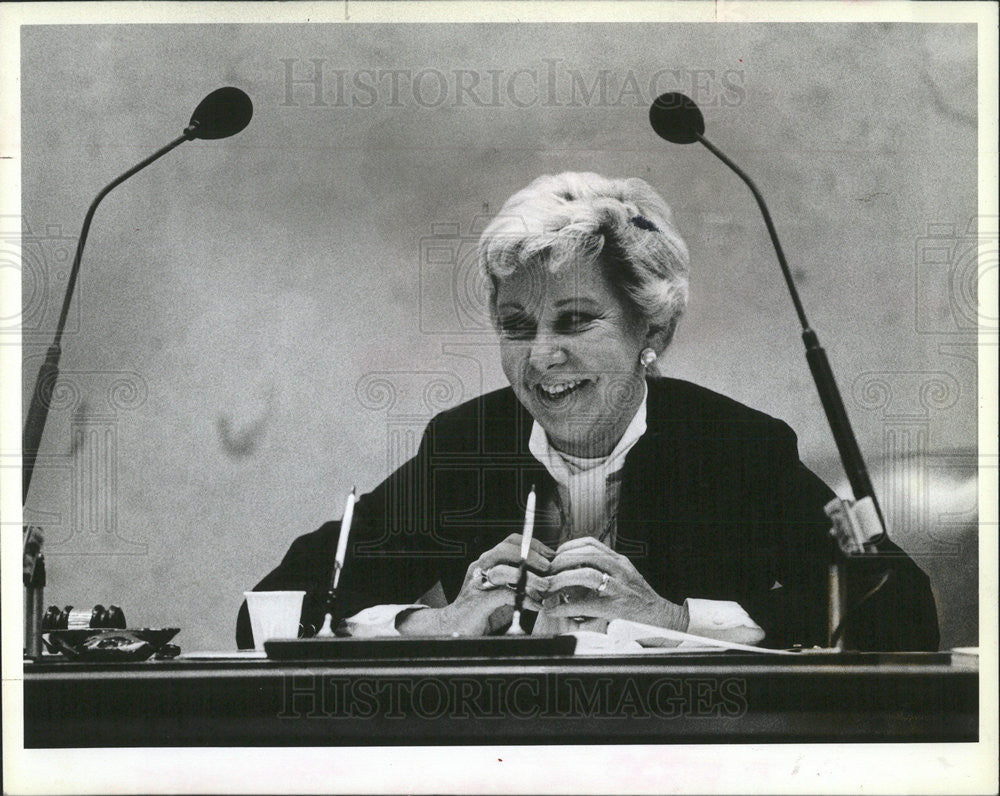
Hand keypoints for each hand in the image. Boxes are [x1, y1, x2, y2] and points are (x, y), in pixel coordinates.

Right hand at [397, 534, 553, 635]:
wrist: (454, 628)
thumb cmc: (482, 611)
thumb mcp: (505, 593)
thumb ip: (522, 584)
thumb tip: (548, 579)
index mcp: (487, 562)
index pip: (510, 542)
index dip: (531, 544)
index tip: (549, 554)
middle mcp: (480, 568)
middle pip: (505, 550)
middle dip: (530, 556)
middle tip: (547, 567)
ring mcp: (477, 584)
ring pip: (503, 570)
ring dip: (528, 577)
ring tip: (544, 586)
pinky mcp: (477, 602)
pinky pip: (503, 595)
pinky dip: (523, 599)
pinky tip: (534, 605)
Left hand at [540, 537, 687, 630]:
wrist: (663, 619)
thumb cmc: (639, 600)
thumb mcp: (623, 578)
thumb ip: (602, 571)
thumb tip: (570, 574)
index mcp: (619, 560)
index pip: (590, 543)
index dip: (568, 546)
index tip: (554, 555)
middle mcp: (620, 569)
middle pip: (586, 554)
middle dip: (561, 560)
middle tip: (546, 571)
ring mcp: (620, 587)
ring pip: (587, 574)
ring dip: (562, 580)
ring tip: (547, 587)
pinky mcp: (618, 607)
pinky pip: (587, 603)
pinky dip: (566, 606)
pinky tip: (554, 609)